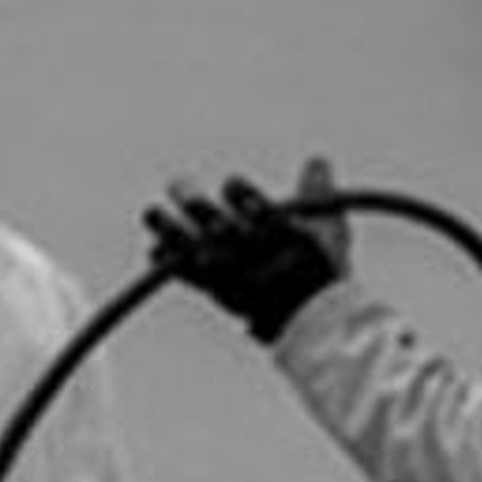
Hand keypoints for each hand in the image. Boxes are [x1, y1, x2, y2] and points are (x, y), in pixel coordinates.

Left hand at [146, 155, 348, 342]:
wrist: (312, 320)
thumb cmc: (321, 269)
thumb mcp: (330, 227)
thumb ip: (318, 192)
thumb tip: (316, 160)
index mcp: (287, 240)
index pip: (263, 215)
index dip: (244, 198)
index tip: (230, 184)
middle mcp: (257, 260)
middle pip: (221, 232)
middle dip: (197, 207)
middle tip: (177, 184)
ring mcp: (235, 279)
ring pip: (199, 254)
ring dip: (171, 231)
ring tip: (151, 213)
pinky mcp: (220, 292)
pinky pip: (190, 278)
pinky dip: (171, 264)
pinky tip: (154, 250)